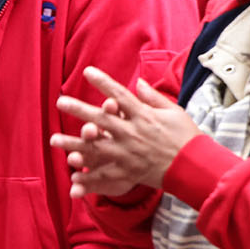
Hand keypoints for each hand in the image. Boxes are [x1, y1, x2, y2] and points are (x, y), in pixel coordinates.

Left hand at [52, 66, 200, 198]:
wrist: (196, 167)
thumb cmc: (187, 137)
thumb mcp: (174, 112)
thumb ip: (153, 98)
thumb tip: (137, 82)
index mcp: (144, 116)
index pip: (120, 96)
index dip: (103, 83)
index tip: (87, 71)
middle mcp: (133, 133)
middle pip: (101, 119)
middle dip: (79, 110)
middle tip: (60, 102)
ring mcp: (128, 153)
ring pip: (96, 147)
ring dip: (73, 143)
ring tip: (53, 139)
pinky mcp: (128, 172)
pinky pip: (104, 175)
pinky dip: (88, 177)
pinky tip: (72, 176)